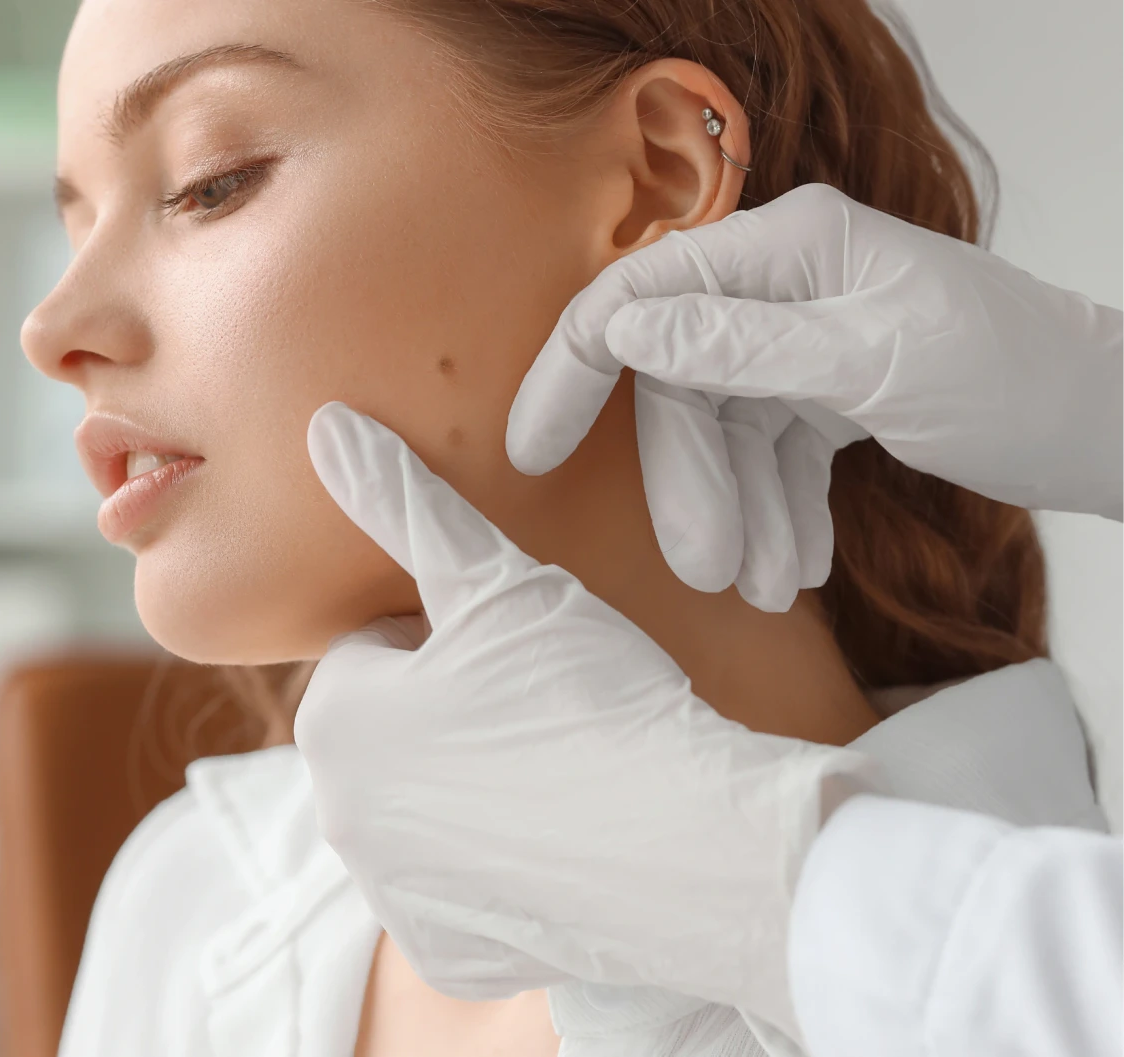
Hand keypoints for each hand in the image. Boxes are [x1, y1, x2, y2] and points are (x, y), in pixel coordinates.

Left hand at [294, 401, 877, 1038]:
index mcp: (335, 723)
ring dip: (473, 782)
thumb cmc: (585, 695)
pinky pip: (461, 884)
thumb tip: (325, 426)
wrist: (687, 844)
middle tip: (545, 700)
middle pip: (395, 731)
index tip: (515, 646)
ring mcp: (393, 896)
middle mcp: (339, 821)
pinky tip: (563, 834)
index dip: (450, 633)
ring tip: (562, 761)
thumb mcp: (494, 581)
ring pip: (425, 806)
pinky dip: (500, 860)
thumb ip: (404, 502)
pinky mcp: (451, 952)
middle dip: (451, 709)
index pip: (378, 650)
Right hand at [507, 183, 1123, 611]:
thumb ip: (741, 344)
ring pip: (726, 433)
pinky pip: (771, 453)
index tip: (533, 450)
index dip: (575, 371)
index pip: (641, 297)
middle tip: (706, 570)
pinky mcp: (826, 389)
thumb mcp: (875, 362)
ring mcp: (803, 338)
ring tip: (770, 587)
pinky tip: (799, 563)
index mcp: (789, 248)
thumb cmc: (1020, 378)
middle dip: (693, 485)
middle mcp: (785, 283)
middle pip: (684, 388)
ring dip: (740, 513)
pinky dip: (777, 510)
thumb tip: (621, 329)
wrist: (1110, 427)